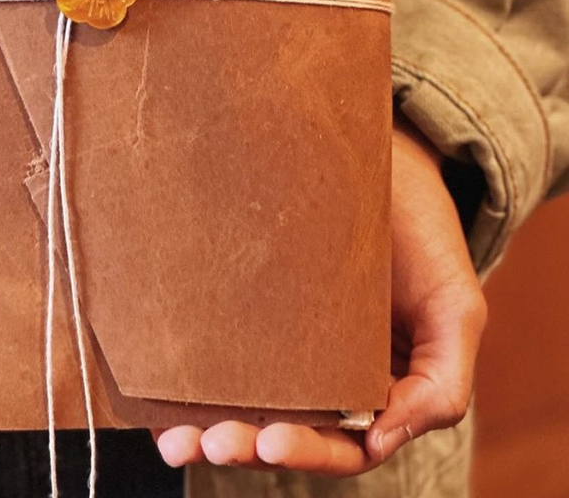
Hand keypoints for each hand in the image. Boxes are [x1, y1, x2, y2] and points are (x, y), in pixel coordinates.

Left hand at [154, 114, 486, 474]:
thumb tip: (380, 438)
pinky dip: (184, 375)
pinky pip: (212, 342)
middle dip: (243, 443)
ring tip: (175, 434)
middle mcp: (319, 371)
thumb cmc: (424, 237)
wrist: (386, 160)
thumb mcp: (453, 310)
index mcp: (371, 387)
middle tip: (209, 442)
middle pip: (280, 427)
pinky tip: (157, 391)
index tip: (273, 442)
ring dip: (205, 423)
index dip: (307, 451)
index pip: (340, 443)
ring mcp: (276, 336)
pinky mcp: (241, 300)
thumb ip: (441, 384)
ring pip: (239, 396)